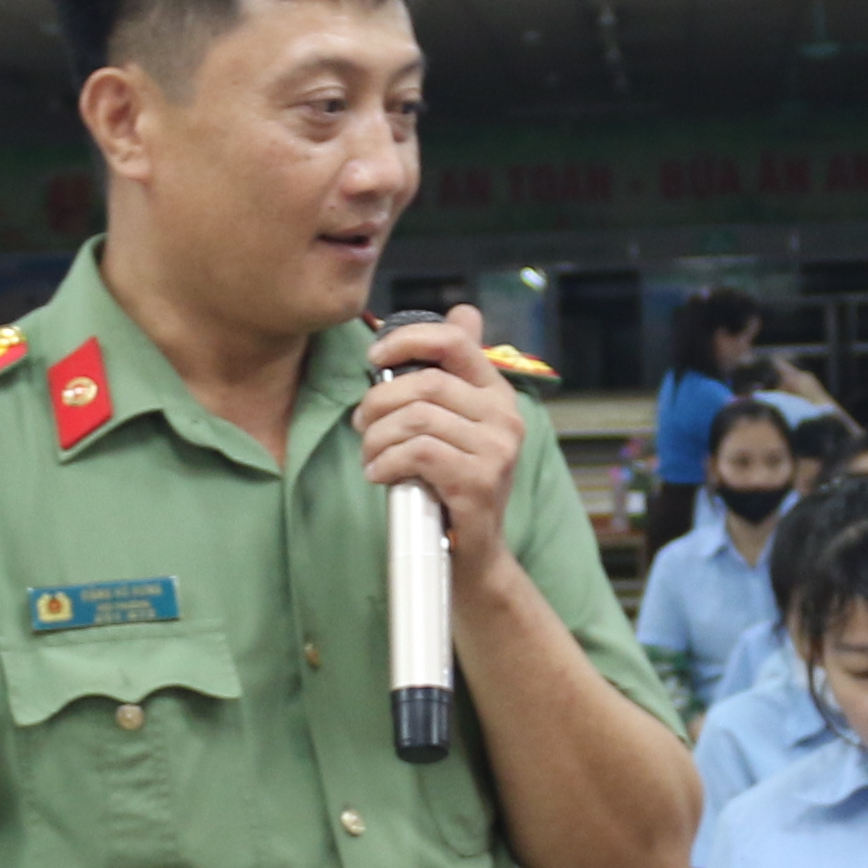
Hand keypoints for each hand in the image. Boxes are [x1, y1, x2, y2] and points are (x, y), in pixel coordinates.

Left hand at [355, 307, 524, 573]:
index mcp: (496, 394)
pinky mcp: (480, 483)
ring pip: (416, 419)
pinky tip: (379, 475)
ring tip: (371, 456)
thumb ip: (456, 372)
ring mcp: (497, 451)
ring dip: (377, 438)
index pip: (456, 341)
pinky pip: (418, 453)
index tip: (374, 357)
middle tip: (362, 426)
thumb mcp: (457, 423)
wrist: (472, 555)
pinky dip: (387, 462)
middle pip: (425, 383)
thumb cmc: (452, 484)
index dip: (408, 340)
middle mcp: (505, 417)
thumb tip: (465, 311)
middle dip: (378, 402)